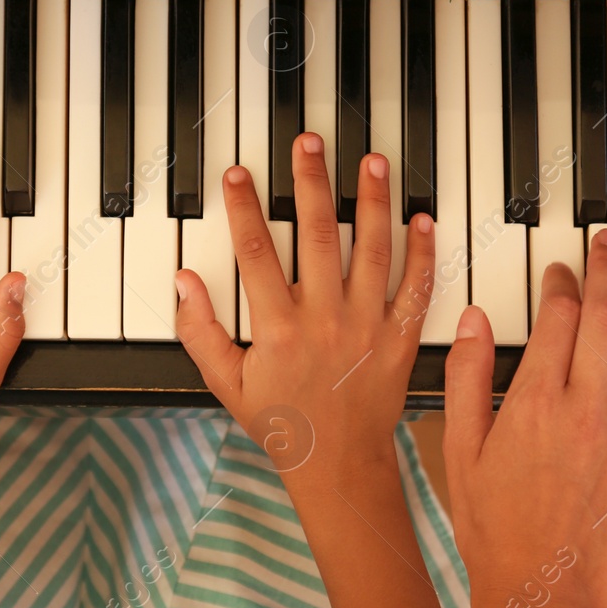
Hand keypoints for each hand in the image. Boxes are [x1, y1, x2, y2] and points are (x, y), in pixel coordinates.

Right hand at [174, 135, 434, 479]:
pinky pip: (417, 289)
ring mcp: (367, 326)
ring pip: (372, 251)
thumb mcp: (226, 383)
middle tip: (308, 143)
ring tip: (370, 162)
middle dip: (311, 183)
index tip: (237, 174)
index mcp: (278, 330)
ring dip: (372, 203)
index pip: (256, 254)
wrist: (337, 464)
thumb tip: (183, 283)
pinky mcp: (400, 338)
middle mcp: (325, 321)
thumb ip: (200, 331)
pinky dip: (423, 253)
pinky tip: (420, 219)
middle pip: (317, 236)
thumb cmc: (282, 424)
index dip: (244, 208)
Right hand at [441, 230, 606, 607]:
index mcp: (534, 403)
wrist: (543, 589)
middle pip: (606, 317)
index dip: (560, 283)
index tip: (557, 268)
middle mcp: (586, 408)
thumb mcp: (459, 449)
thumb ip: (468, 379)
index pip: (558, 319)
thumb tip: (474, 321)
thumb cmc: (493, 526)